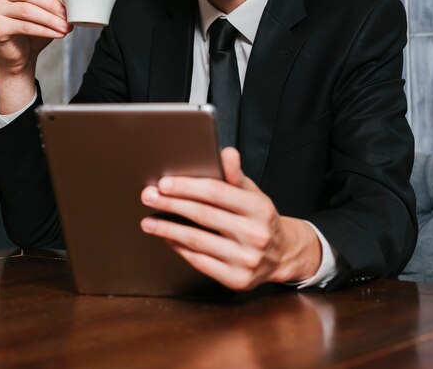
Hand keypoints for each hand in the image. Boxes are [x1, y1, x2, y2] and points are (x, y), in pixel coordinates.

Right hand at [0, 0, 70, 112]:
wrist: (22, 55)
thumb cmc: (37, 28)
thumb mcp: (50, 9)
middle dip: (52, 4)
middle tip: (69, 15)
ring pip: (27, 10)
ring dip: (51, 19)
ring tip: (67, 27)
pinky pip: (24, 26)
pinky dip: (44, 30)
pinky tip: (58, 34)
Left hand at [140, 147, 321, 289]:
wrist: (283, 254)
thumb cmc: (260, 218)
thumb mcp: (253, 193)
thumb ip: (235, 175)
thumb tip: (226, 152)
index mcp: (259, 208)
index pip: (216, 192)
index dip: (187, 187)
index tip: (164, 183)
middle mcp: (255, 234)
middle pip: (203, 215)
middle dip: (171, 205)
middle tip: (148, 197)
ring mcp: (246, 259)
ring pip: (197, 241)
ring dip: (168, 230)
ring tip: (148, 221)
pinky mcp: (237, 280)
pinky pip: (200, 261)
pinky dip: (179, 248)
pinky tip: (167, 238)